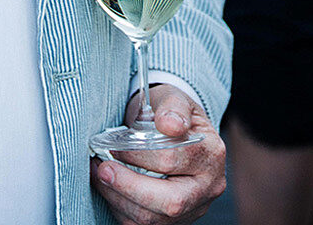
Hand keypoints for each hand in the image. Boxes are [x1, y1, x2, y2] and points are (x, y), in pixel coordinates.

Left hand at [92, 86, 226, 224]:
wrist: (176, 133)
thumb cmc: (171, 116)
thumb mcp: (175, 99)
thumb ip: (173, 108)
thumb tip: (170, 124)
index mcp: (211, 154)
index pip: (172, 159)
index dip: (137, 155)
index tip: (114, 146)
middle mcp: (209, 187)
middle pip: (170, 201)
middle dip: (128, 186)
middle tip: (103, 168)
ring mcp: (194, 209)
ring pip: (154, 219)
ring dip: (119, 198)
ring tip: (101, 176)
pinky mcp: (175, 222)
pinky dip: (121, 209)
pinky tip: (110, 190)